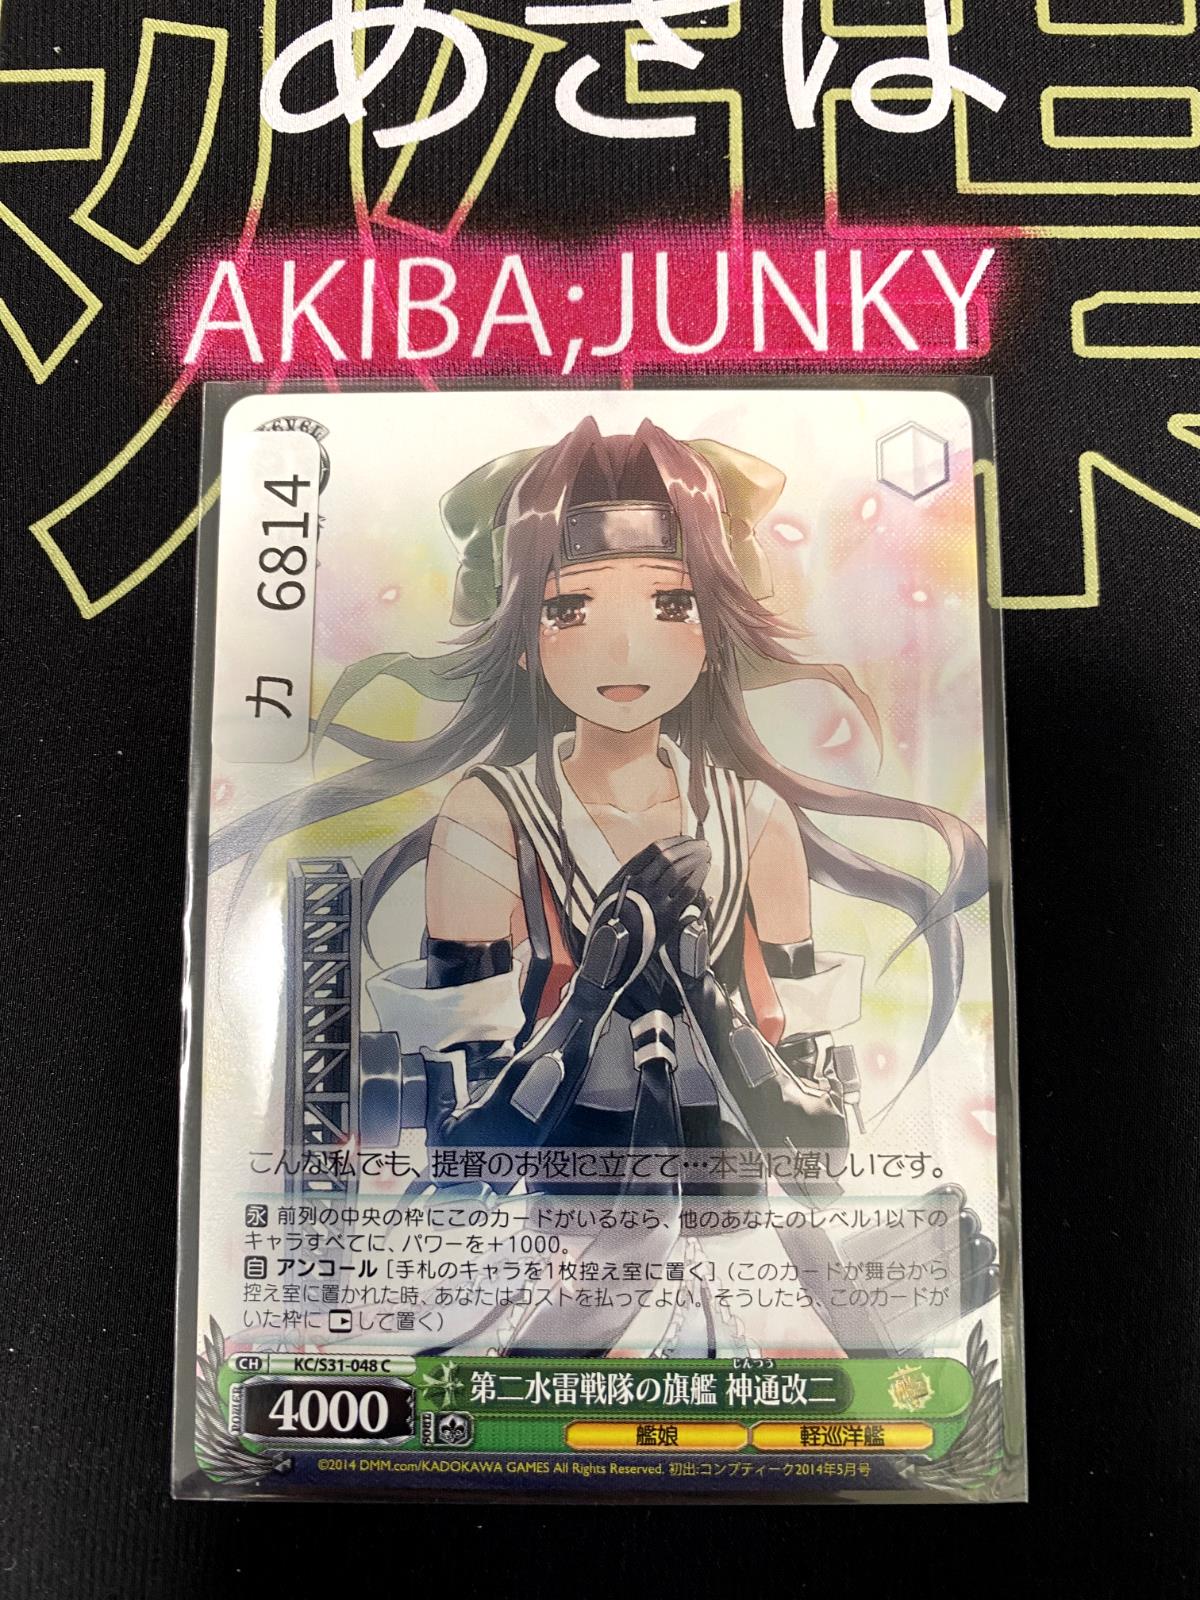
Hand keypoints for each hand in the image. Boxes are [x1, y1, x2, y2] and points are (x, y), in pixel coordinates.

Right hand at [581, 836, 710, 992]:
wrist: (612, 952)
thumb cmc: (613, 921)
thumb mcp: (613, 892)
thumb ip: (631, 874)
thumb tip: (656, 857)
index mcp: (626, 875)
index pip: (654, 850)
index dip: (675, 841)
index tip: (688, 839)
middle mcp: (639, 885)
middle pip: (669, 857)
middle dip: (689, 847)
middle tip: (702, 844)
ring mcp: (653, 900)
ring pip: (678, 870)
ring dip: (696, 858)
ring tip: (706, 854)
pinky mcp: (666, 917)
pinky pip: (687, 892)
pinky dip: (697, 878)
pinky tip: (704, 870)